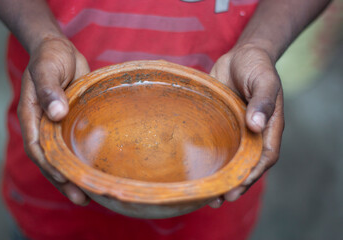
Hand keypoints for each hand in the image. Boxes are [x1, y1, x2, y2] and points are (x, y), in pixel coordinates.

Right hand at [17, 36, 90, 205]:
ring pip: (63, 157)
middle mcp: (44, 126)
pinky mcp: (72, 124)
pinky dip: (82, 160)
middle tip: (80, 197)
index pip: (36, 146)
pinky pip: (75, 146)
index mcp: (32, 115)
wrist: (61, 51)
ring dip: (73, 176)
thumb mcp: (47, 68)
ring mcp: (58, 127)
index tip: (63, 176)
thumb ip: (48, 89)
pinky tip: (95, 172)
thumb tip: (56, 113)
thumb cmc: (51, 57)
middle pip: (50, 159)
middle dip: (62, 180)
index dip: (48, 164)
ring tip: (89, 196)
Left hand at [208, 44, 284, 207]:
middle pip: (246, 164)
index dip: (253, 174)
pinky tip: (196, 169)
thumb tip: (255, 125)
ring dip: (220, 177)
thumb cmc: (257, 65)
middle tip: (218, 199)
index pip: (264, 156)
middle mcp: (252, 133)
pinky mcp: (221, 124)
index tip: (238, 186)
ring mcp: (236, 130)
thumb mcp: (263, 80)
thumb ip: (262, 101)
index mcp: (268, 126)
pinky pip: (217, 145)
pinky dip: (210, 159)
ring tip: (205, 195)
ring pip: (230, 159)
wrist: (241, 55)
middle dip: (234, 183)